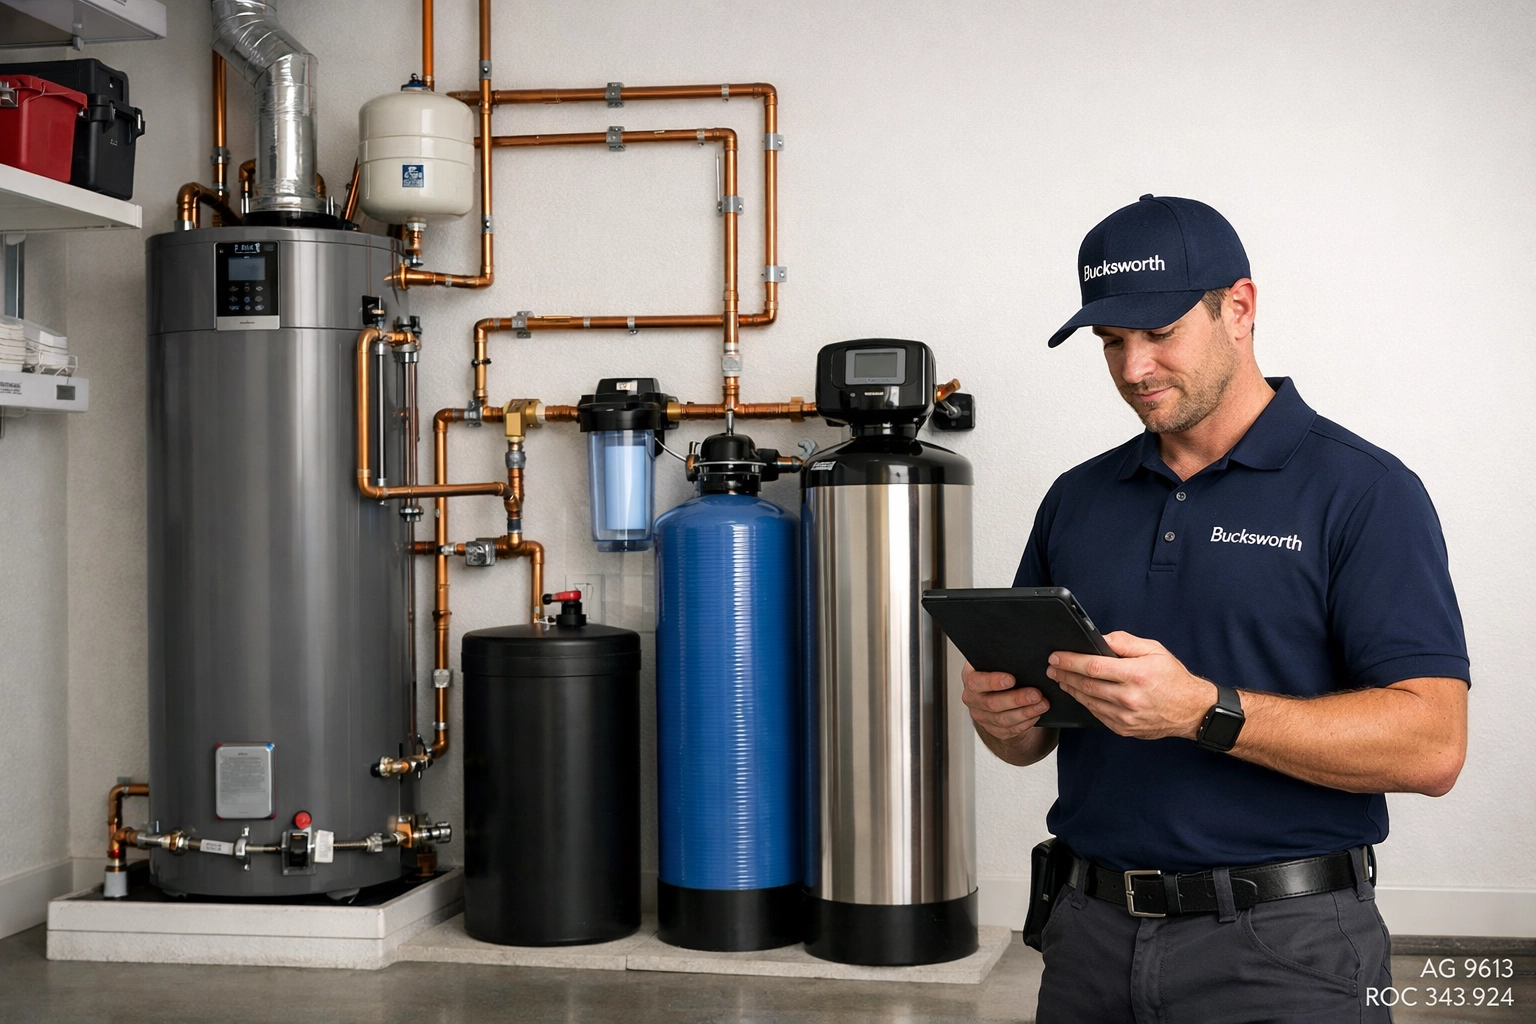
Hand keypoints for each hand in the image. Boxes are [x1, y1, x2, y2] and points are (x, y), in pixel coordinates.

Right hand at [961, 661, 1050, 741]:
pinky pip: (1009, 730)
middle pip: (992, 703)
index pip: (976, 682)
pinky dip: (1025, 723)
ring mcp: (982, 716)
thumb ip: (1002, 658)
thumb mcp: (995, 661)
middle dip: (1016, 699)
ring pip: (1003, 719)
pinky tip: (1036, 714)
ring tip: (1042, 704)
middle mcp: (972, 699)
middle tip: (1035, 694)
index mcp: (970, 678)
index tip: (1011, 679)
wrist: (995, 690)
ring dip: (1025, 712)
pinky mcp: (992, 729)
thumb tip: (1019, 654)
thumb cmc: (998, 671)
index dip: (993, 681)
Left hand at [1046, 631, 1216, 740]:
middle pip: (1086, 685)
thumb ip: (1124, 642)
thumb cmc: (1173, 678)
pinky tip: (1078, 693)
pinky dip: (1085, 702)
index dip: (1070, 661)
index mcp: (1136, 675)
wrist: (1192, 711)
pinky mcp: (1124, 728)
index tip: (1056, 656)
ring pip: (1088, 701)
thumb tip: (1099, 639)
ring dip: (1071, 689)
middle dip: (1064, 674)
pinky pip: (1097, 714)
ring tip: (1060, 678)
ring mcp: (1126, 716)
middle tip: (1051, 666)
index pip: (1093, 666)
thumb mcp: (1154, 650)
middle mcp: (1130, 697)